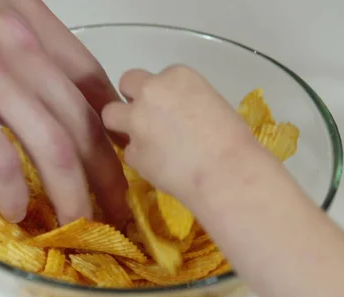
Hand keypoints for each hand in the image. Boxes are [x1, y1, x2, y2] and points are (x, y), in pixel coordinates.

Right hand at [0, 0, 127, 223]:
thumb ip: (17, 46)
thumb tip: (34, 92)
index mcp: (32, 23)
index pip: (93, 81)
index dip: (113, 125)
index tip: (120, 154)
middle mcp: (22, 48)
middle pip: (85, 122)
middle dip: (108, 172)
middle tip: (116, 205)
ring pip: (56, 147)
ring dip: (73, 193)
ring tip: (77, 222)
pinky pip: (0, 159)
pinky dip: (15, 192)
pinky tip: (16, 211)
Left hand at [102, 65, 260, 201]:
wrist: (225, 173)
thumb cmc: (232, 139)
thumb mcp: (211, 103)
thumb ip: (185, 101)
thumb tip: (176, 116)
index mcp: (176, 76)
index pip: (156, 77)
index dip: (161, 94)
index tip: (171, 108)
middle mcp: (150, 92)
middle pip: (127, 84)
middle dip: (133, 98)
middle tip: (147, 118)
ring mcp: (136, 122)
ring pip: (111, 115)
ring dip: (122, 124)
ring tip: (143, 141)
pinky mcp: (132, 153)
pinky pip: (129, 152)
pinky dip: (140, 158)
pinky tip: (159, 167)